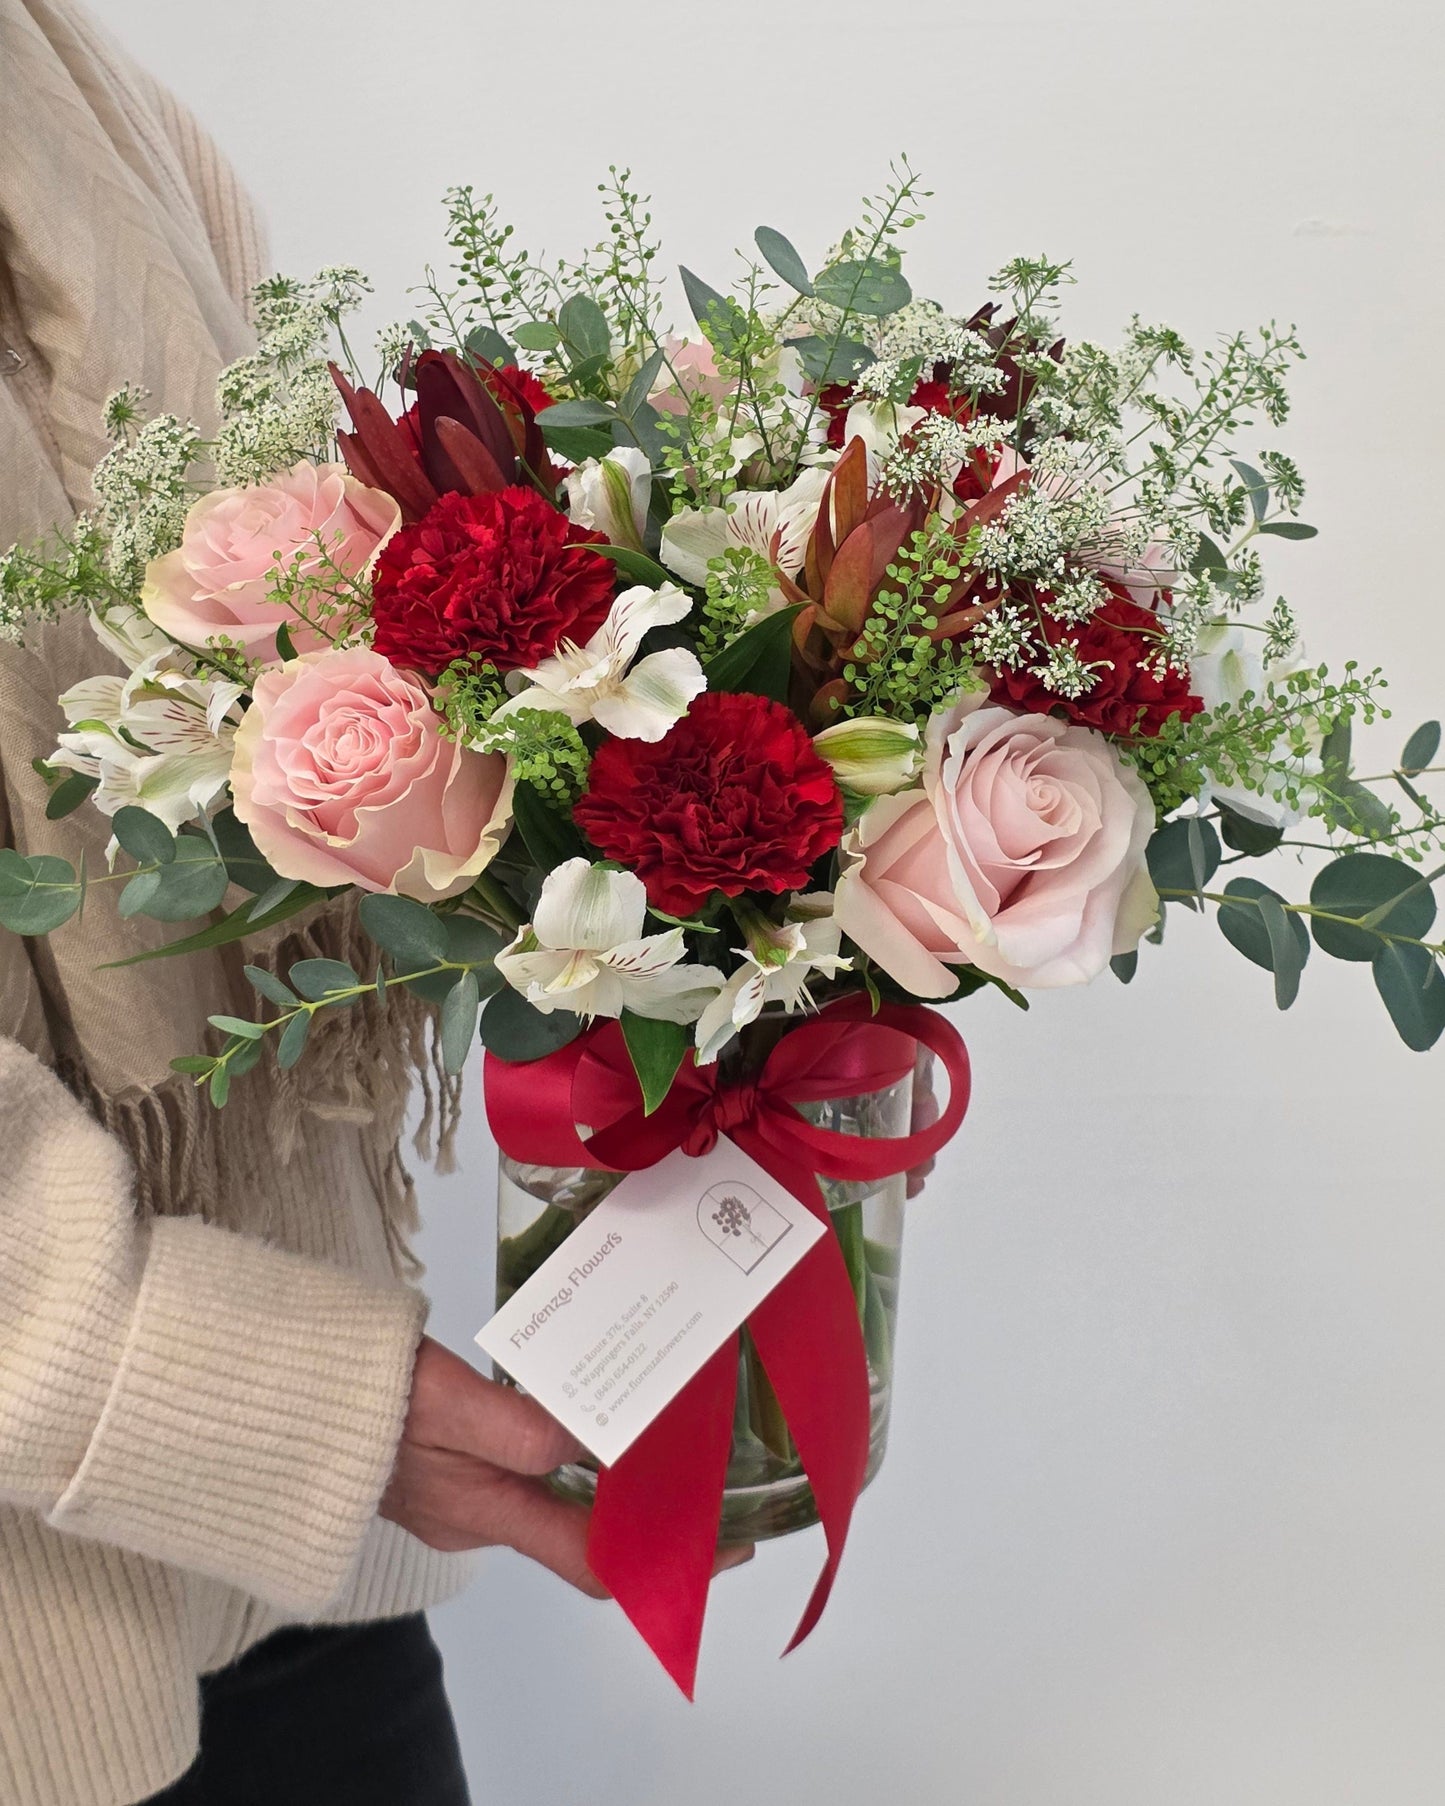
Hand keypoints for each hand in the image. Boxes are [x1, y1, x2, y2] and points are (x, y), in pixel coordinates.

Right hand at [381, 1337, 752, 1596]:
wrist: (275, 1387)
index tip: (724, 1544)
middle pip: (581, 1531)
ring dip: (610, 1475)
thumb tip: (595, 1438)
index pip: (591, 1561)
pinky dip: (568, 1450)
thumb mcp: (445, 1404)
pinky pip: (524, 1466)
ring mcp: (457, 1488)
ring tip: (664, 1430)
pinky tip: (589, 1407)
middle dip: (645, 1512)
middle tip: (707, 1468)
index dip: (662, 1561)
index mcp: (482, 1511)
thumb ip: (521, 1426)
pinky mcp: (444, 1458)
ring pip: (556, 1496)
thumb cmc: (357, 1395)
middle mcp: (477, 1513)